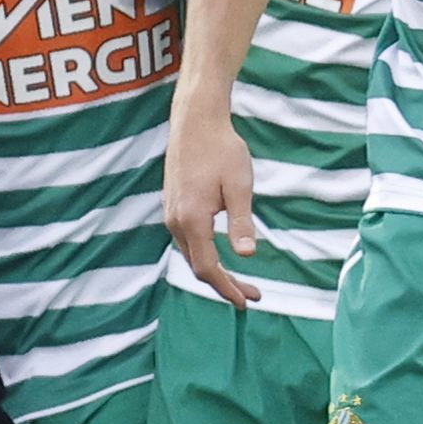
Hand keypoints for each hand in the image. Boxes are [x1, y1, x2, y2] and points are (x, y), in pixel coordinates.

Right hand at [163, 103, 259, 307]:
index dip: (226, 289)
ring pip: (191, 254)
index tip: (246, 302)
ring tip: (240, 279)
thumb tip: (247, 255)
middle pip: (197, 266)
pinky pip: (186, 240)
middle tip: (252, 295)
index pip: (207, 268)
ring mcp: (170, 213)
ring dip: (214, 270)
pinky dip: (204, 254)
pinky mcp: (172, 205)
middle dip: (224, 284)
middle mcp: (175, 221)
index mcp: (192, 219)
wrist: (195, 121)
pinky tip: (219, 252)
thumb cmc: (222, 149)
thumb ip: (241, 222)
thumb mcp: (239, 185)